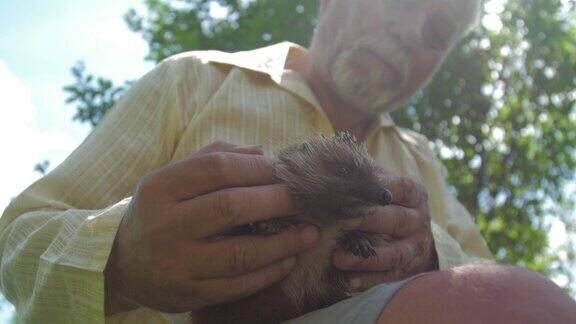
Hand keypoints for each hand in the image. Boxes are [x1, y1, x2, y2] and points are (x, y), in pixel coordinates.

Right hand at [105, 141, 318, 313]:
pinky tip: (288, 259)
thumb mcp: (172, 179)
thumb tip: (263, 152)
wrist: (122, 264)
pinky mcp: (189, 294)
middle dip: (277, 200)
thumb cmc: (159, 212)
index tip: (285, 169)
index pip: (216, 168)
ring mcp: (176, 264)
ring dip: (283, 242)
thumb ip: (214, 158)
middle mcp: (164, 226)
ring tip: (309, 233)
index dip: (257, 167)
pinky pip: (238, 285)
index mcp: (158, 188)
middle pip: (231, 207)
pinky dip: (269, 272)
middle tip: (305, 198)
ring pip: (240, 252)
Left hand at [332, 171, 435, 291]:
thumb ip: (364, 172)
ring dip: (366, 257)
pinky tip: (347, 282)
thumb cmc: (385, 203)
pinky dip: (368, 281)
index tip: (350, 188)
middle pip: (397, 220)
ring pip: (394, 255)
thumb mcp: (382, 184)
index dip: (378, 188)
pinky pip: (388, 279)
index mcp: (414, 194)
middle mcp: (419, 221)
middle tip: (340, 222)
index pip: (399, 188)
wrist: (413, 236)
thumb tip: (339, 154)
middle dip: (368, 221)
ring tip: (338, 258)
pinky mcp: (406, 271)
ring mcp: (415, 248)